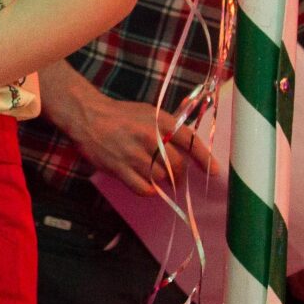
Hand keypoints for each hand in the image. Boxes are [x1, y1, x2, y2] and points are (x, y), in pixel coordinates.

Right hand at [62, 92, 217, 198]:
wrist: (88, 116)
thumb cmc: (121, 115)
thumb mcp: (149, 113)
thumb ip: (169, 129)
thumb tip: (189, 149)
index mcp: (161, 121)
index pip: (191, 141)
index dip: (205, 158)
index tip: (215, 172)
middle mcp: (150, 137)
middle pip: (178, 166)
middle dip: (180, 176)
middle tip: (176, 178)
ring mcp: (134, 154)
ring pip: (161, 178)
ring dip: (162, 182)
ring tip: (156, 177)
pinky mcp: (120, 168)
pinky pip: (144, 189)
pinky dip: (148, 190)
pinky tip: (145, 184)